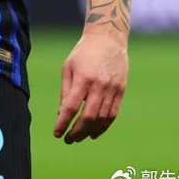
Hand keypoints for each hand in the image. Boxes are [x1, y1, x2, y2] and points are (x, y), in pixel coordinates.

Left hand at [53, 29, 127, 143]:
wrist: (108, 39)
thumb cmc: (83, 53)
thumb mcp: (68, 67)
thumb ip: (65, 91)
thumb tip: (61, 113)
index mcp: (83, 78)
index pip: (72, 107)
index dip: (64, 122)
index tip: (57, 133)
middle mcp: (99, 85)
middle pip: (88, 116)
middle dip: (77, 131)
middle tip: (68, 140)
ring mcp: (112, 89)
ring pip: (102, 118)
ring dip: (90, 131)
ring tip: (79, 137)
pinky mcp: (121, 91)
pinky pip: (113, 114)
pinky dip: (104, 126)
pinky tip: (94, 132)